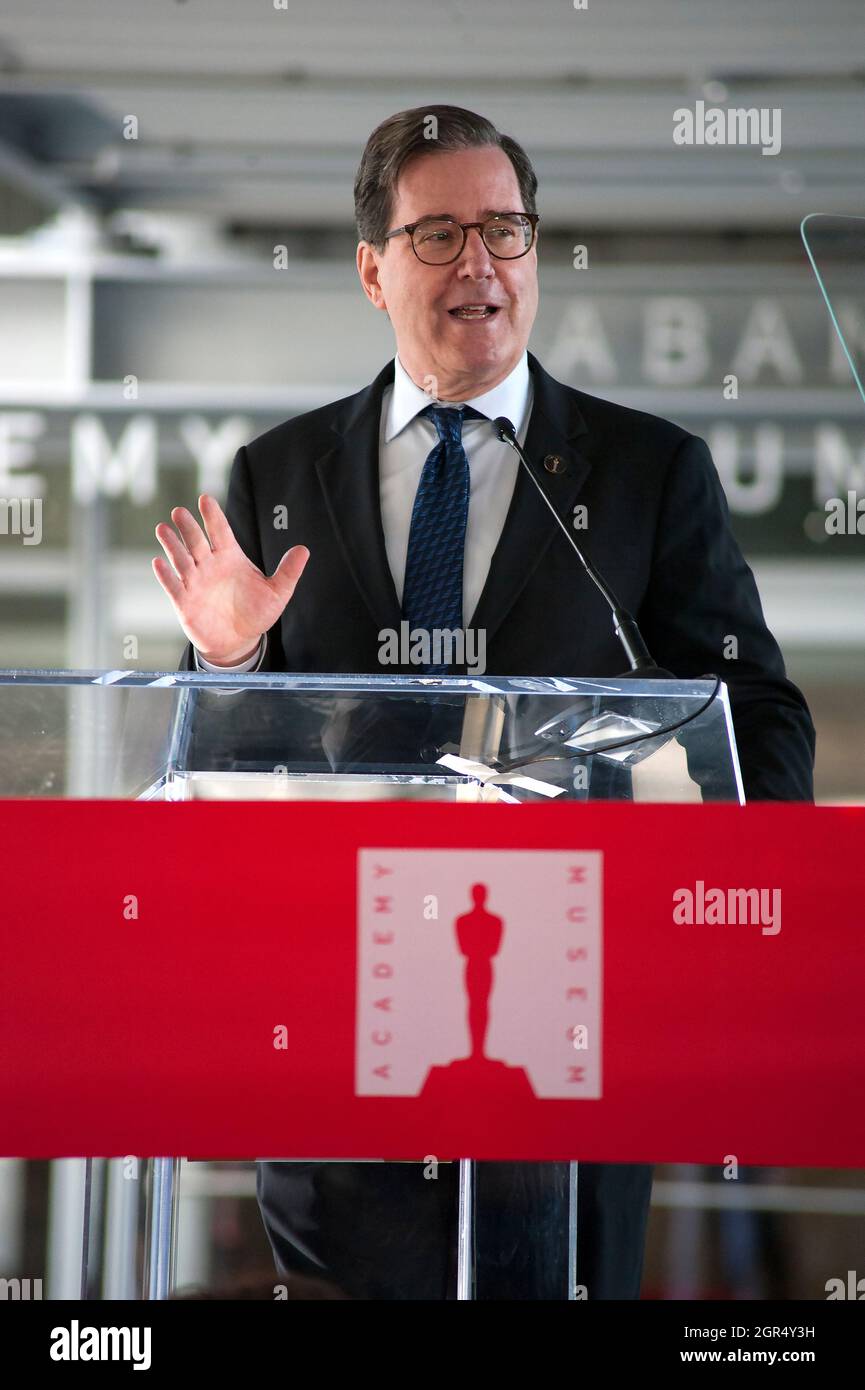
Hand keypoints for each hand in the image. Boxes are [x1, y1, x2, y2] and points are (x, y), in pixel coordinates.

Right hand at [152, 494, 308, 663]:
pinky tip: (159, 563)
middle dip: (188, 527)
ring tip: (163, 529)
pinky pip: (173, 586)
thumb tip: (304, 550)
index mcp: (231, 557)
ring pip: (181, 559)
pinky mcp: (184, 602)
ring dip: (172, 545)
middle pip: (197, 541)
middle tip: (179, 511)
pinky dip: (166, 575)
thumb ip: (288, 571)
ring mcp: (195, 582)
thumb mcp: (278, 593)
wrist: (239, 641)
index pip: (220, 531)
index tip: (205, 499)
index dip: (213, 516)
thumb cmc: (256, 613)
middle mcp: (210, 565)